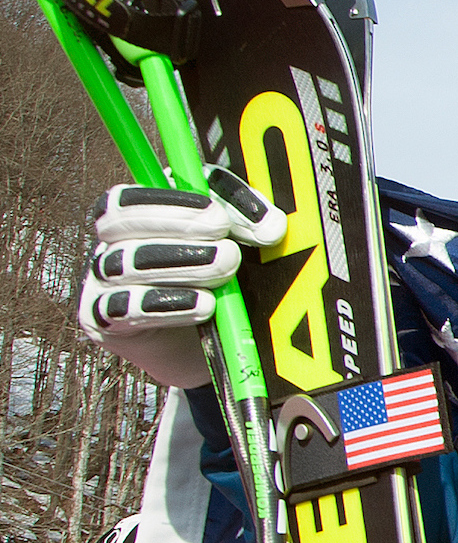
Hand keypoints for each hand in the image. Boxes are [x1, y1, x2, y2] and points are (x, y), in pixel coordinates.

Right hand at [78, 179, 288, 388]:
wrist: (215, 349)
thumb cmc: (223, 283)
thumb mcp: (238, 243)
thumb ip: (249, 223)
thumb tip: (271, 226)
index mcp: (139, 212)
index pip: (135, 193)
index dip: (173, 200)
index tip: (219, 215)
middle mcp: (111, 242)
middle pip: (120, 220)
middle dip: (178, 226)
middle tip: (228, 244)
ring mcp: (101, 281)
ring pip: (123, 262)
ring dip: (179, 264)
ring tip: (224, 270)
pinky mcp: (103, 321)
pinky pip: (121, 308)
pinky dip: (165, 305)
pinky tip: (203, 305)